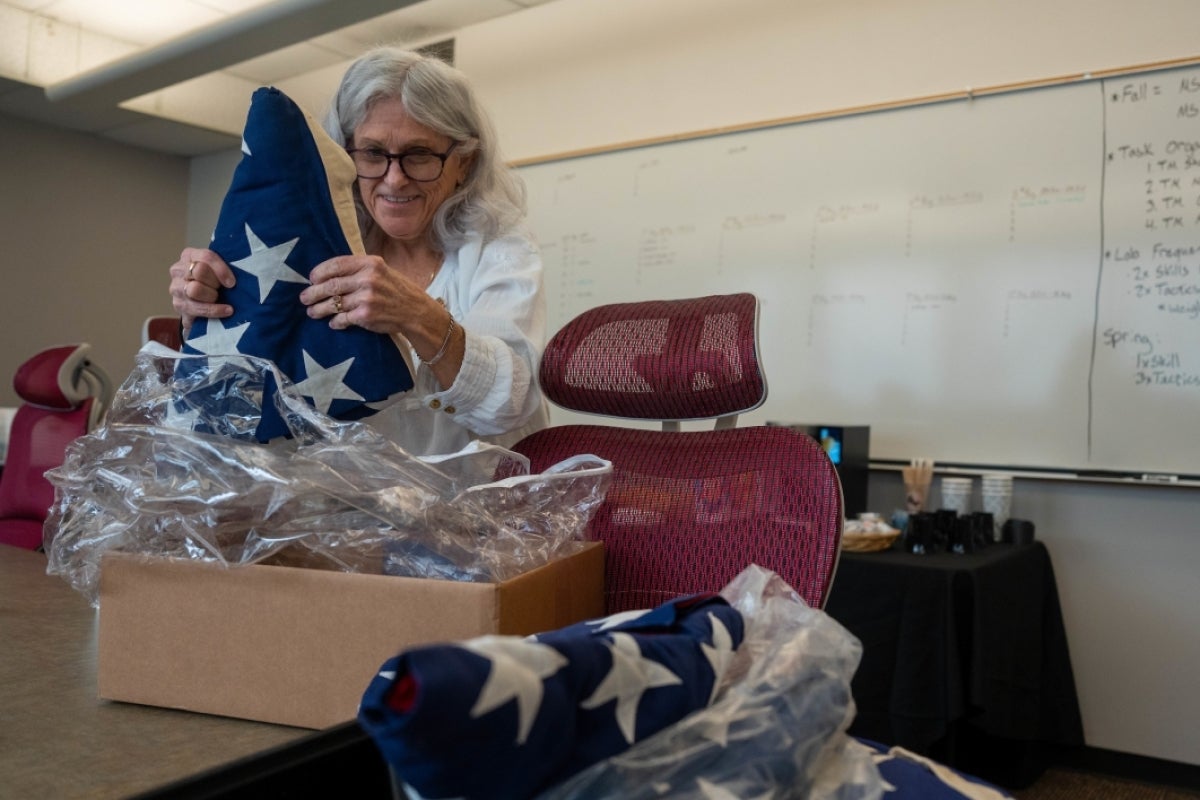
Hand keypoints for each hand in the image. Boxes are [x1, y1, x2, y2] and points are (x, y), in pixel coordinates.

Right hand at [171, 248, 235, 331]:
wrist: (203, 303)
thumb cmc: (215, 282)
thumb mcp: (219, 269)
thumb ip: (225, 265)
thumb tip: (242, 268)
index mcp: (189, 255)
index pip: (206, 256)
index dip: (221, 269)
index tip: (232, 282)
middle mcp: (178, 270)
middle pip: (200, 271)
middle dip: (215, 282)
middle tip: (222, 289)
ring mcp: (176, 288)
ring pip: (195, 289)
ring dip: (212, 296)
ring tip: (219, 299)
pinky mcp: (178, 305)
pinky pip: (197, 308)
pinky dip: (215, 310)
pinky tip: (227, 311)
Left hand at [301, 254, 432, 334]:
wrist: (416, 312)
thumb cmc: (397, 290)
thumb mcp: (382, 271)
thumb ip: (359, 269)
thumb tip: (329, 274)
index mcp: (370, 263)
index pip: (336, 264)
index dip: (319, 272)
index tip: (311, 279)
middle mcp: (367, 279)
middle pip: (330, 285)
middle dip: (313, 293)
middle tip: (304, 298)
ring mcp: (366, 298)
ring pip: (333, 304)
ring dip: (319, 309)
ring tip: (312, 312)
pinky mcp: (366, 316)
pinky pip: (342, 319)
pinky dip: (335, 322)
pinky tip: (333, 323)